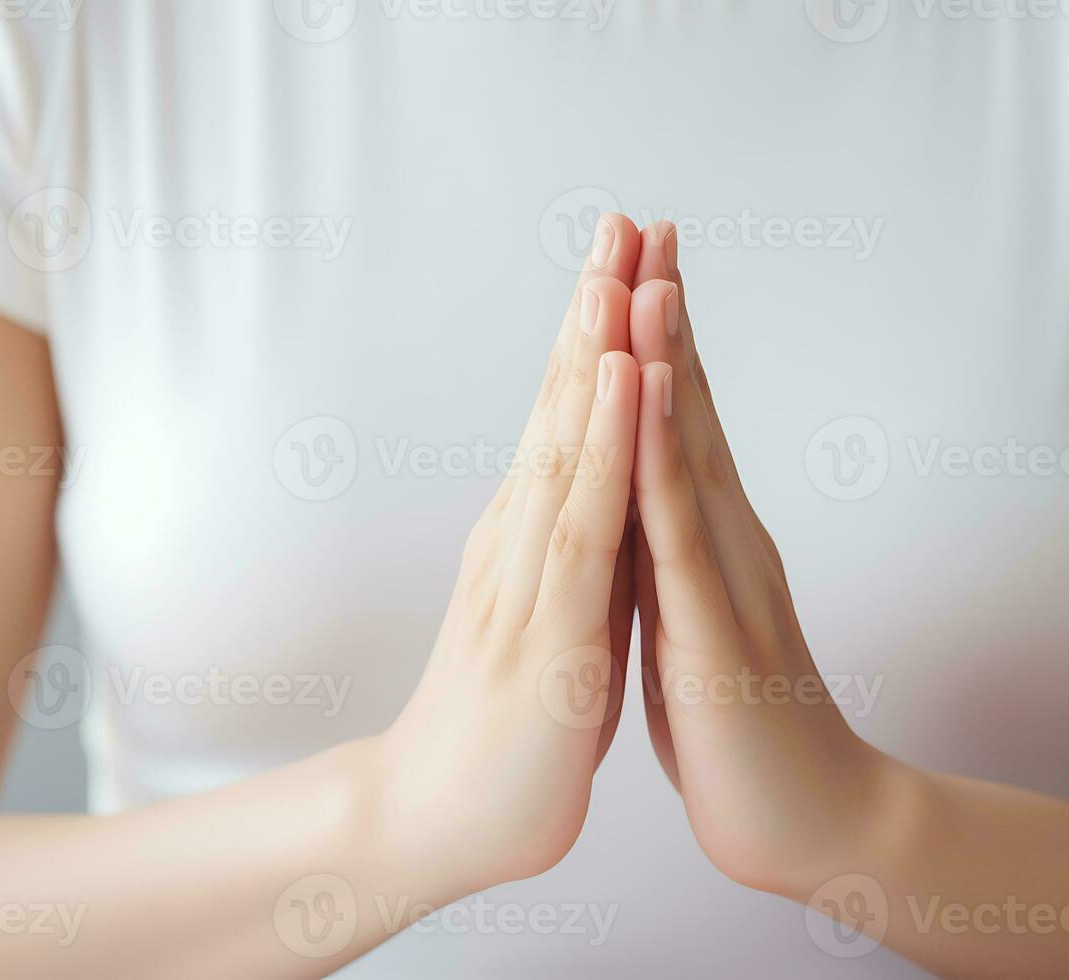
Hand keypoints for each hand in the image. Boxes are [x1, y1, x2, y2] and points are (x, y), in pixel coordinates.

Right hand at [379, 215, 642, 895]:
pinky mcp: (551, 629)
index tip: (624, 258)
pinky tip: (629, 380)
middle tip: (616, 216)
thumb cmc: (505, 723)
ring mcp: (530, 576)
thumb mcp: (548, 616)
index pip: (570, 417)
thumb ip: (563, 552)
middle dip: (593, 308)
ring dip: (596, 348)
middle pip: (563, 405)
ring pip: (571, 442)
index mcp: (532, 535)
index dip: (597, 335)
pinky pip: (589, 521)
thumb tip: (587, 497)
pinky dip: (613, 443)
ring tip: (615, 264)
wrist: (440, 821)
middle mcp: (522, 536)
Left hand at [628, 224, 899, 898]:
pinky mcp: (715, 632)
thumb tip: (637, 505)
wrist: (812, 821)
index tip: (629, 263)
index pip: (674, 422)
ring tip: (646, 276)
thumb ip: (670, 561)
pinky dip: (658, 459)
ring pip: (686, 453)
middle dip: (661, 314)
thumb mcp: (691, 625)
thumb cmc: (744, 728)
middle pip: (686, 409)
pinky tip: (645, 400)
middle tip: (644, 224)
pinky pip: (679, 534)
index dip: (650, 341)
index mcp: (707, 541)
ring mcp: (727, 579)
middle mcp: (726, 540)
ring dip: (662, 361)